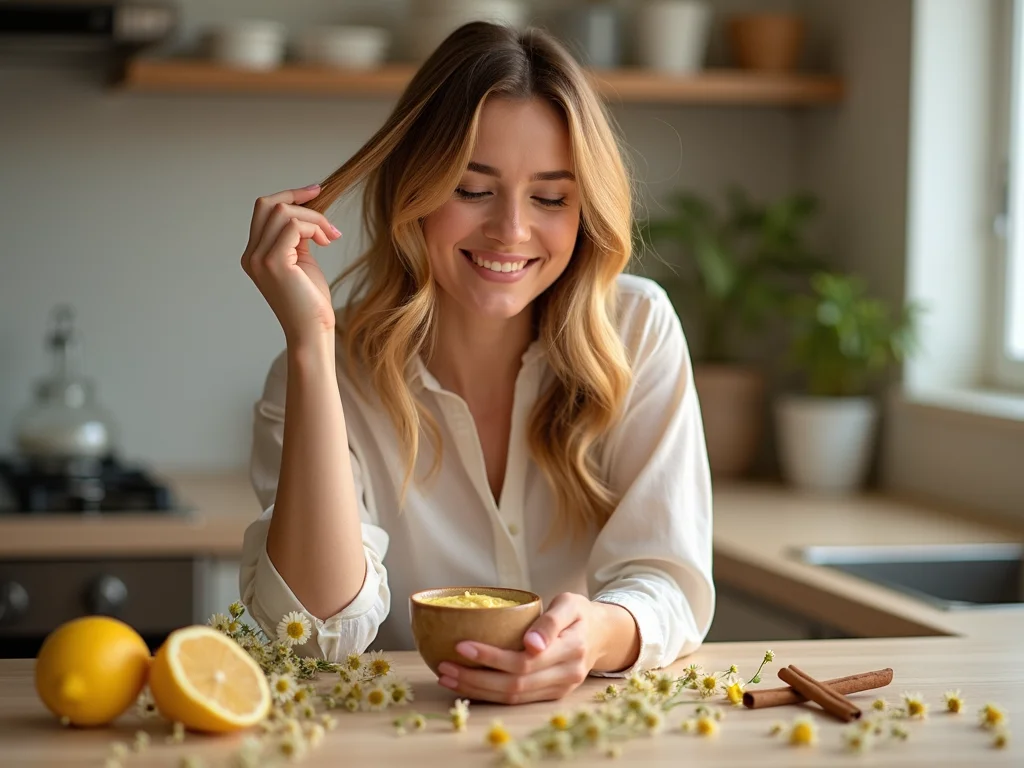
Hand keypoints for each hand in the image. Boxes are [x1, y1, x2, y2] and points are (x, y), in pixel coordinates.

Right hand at [240, 184, 341, 347]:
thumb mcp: (302, 261)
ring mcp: (259, 259)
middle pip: (267, 204)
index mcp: (254, 254)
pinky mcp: (274, 263)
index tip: (316, 191)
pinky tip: (327, 241)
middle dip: (299, 199)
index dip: (290, 196)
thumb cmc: (311, 301)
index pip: (264, 210)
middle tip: (325, 206)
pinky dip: (314, 228)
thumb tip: (307, 214)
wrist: (312, 332)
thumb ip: (297, 238)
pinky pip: (293, 226)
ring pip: (283, 212)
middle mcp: (251, 255)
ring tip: (330, 236)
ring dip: (314, 218)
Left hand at [436, 593, 600, 704]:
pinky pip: (516, 700)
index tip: (461, 645)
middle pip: (514, 685)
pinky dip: (489, 695)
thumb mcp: (570, 603)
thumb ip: (551, 621)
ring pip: (512, 698)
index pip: (523, 660)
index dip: (490, 656)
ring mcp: (559, 689)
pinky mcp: (551, 696)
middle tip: (444, 666)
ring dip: (477, 690)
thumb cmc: (579, 613)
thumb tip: (532, 645)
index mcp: (571, 649)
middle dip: (475, 678)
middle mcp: (566, 675)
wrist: (602, 634)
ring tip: (447, 678)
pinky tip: (466, 686)